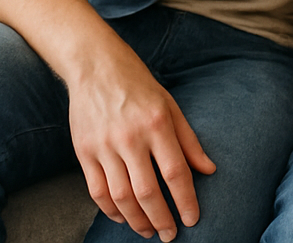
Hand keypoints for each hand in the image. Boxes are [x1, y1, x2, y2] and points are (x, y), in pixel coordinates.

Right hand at [66, 53, 214, 241]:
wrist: (96, 67)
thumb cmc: (140, 86)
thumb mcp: (171, 106)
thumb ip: (189, 140)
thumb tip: (209, 170)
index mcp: (157, 124)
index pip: (175, 172)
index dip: (186, 200)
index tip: (193, 219)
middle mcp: (130, 137)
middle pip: (147, 191)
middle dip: (161, 219)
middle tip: (171, 235)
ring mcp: (104, 145)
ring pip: (121, 196)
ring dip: (137, 220)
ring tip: (149, 231)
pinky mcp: (83, 151)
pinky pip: (97, 190)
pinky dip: (110, 210)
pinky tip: (124, 217)